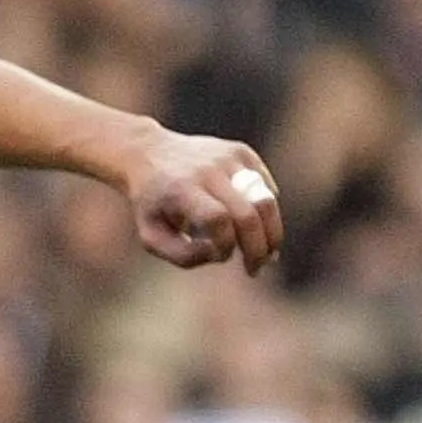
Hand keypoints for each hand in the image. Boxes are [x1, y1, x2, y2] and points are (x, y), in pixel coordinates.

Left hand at [123, 127, 282, 274]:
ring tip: (268, 255)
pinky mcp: (242, 152)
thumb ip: (181, 255)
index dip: (225, 244)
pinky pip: (265, 187)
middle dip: (257, 248)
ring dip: (272, 233)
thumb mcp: (150, 235)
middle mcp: (208, 169)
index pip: (217, 218)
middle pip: (249, 212)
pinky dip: (265, 212)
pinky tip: (255, 226)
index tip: (220, 256)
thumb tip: (219, 255)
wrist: (148, 153)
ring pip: (266, 199)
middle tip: (255, 270)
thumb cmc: (151, 204)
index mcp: (181, 188)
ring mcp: (228, 157)